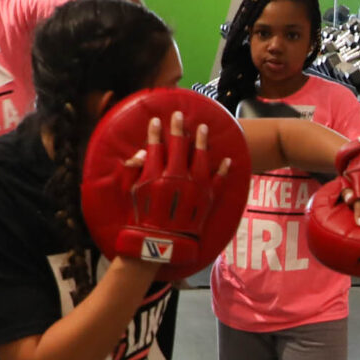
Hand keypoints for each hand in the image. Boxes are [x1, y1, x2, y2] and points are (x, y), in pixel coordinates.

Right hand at [117, 110, 231, 264]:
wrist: (159, 244)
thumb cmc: (141, 219)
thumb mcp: (132, 194)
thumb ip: (134, 171)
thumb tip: (141, 154)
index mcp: (155, 176)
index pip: (155, 147)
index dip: (155, 132)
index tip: (156, 121)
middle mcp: (176, 178)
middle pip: (178, 146)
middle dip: (178, 128)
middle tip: (180, 115)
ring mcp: (194, 188)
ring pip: (200, 158)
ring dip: (202, 141)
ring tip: (203, 128)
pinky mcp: (206, 200)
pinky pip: (218, 182)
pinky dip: (223, 170)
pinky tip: (227, 160)